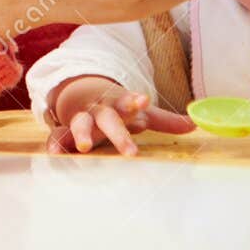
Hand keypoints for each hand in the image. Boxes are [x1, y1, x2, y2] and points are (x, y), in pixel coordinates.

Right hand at [46, 75, 194, 155]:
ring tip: (84, 147)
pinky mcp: (66, 130)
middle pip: (109, 119)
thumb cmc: (118, 109)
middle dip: (118, 134)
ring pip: (80, 123)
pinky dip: (55, 143)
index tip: (143, 100)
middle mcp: (101, 111)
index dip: (136, 102)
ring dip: (81, 134)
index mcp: (120, 105)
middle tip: (130, 151)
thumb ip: (165, 121)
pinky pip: (58, 135)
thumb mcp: (140, 112)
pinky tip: (54, 154)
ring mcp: (82, 119)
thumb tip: (195, 124)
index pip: (129, 102)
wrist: (83, 95)